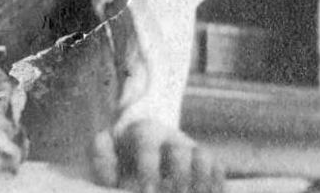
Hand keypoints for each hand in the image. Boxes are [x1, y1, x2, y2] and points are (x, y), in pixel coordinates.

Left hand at [92, 120, 225, 192]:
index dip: (148, 167)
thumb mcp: (107, 154)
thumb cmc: (122, 156)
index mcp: (143, 133)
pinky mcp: (205, 161)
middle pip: (179, 150)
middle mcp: (169, 138)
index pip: (147, 143)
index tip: (146, 190)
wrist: (141, 145)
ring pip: (203, 157)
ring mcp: (189, 148)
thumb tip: (101, 141)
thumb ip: (100, 153)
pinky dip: (217, 184)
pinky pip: (218, 168)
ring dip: (202, 180)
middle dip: (179, 175)